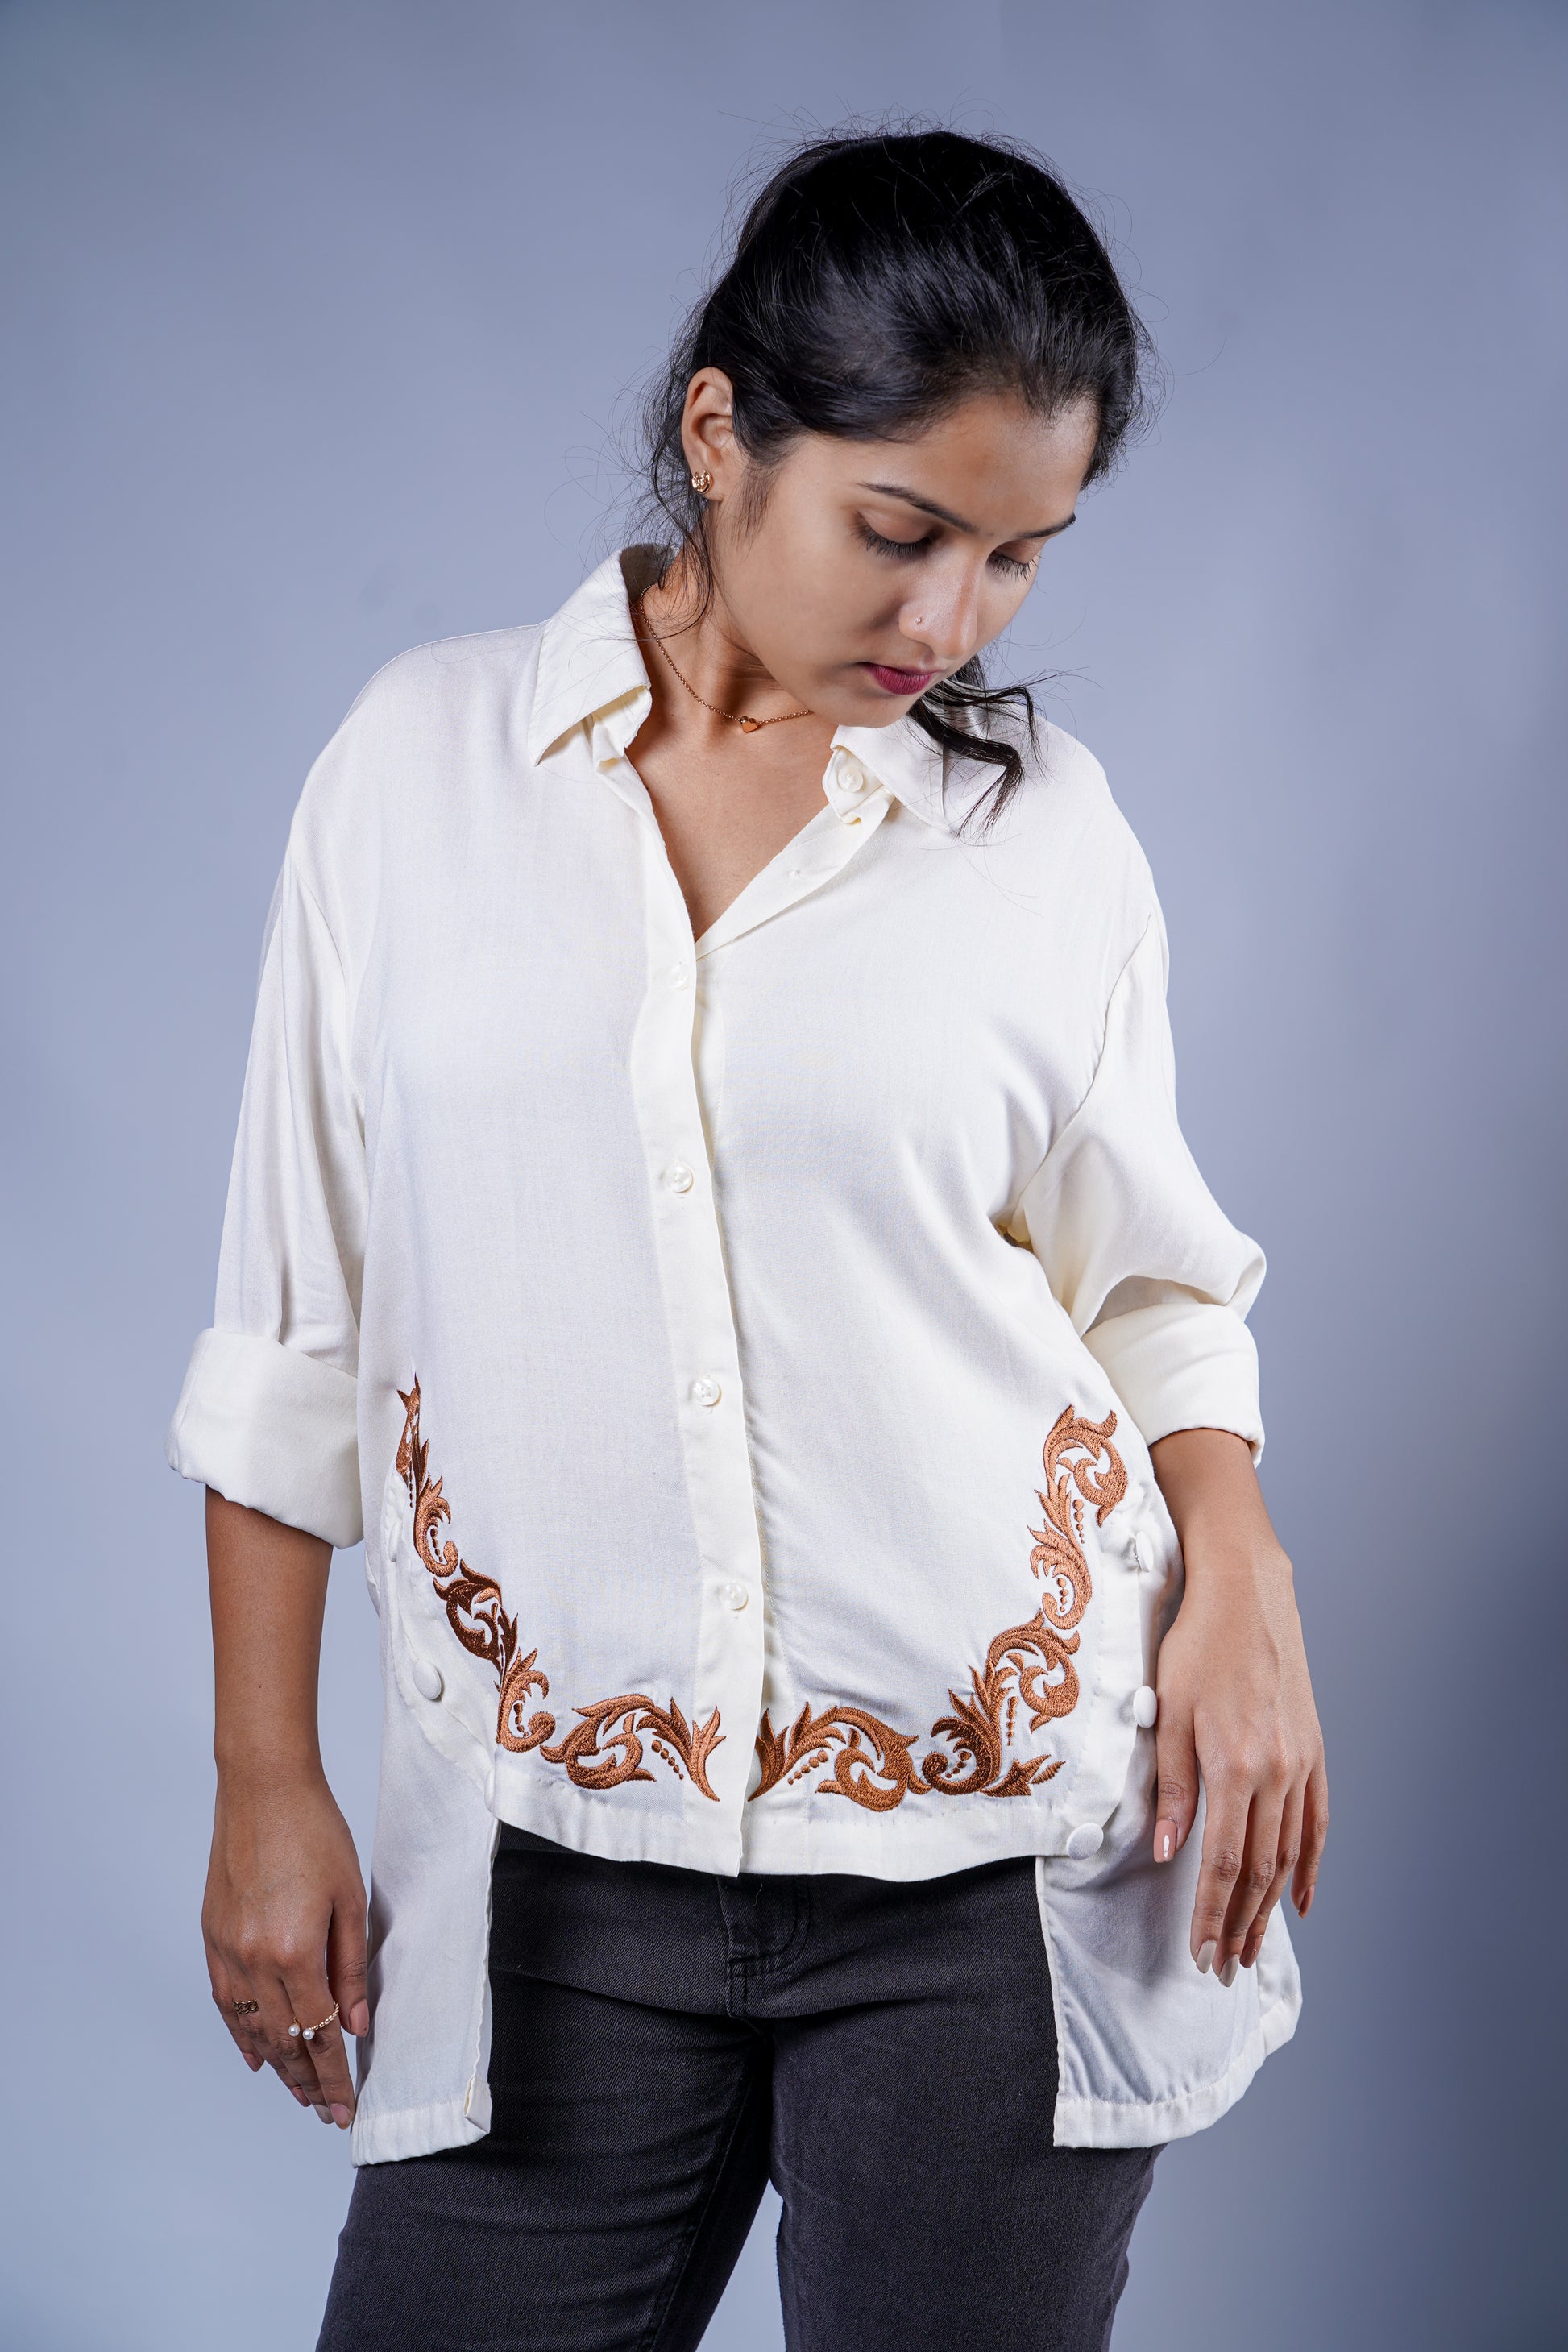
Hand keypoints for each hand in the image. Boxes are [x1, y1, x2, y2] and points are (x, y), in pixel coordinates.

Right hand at [204, 1768, 368, 2127]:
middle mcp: (254, 1960)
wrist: (263, 1786)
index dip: (335, 2075)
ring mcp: (227, 1950)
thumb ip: (351, 1968)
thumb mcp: (349, 1899)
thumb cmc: (315, 1831)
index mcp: (294, 1952)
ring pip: (251, 2029)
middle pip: (284, 2040)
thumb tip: (356, 2026)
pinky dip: (240, 2034)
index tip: (346, 2108)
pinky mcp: (212, 1937)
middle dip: (308, 2081)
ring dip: (276, 2065)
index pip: (320, 2034)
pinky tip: (255, 2056)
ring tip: (298, 2092)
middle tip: (325, 2111)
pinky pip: (225, 2002)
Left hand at [1148, 1428, 1327, 1980]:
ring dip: (1270, 1907)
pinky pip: (1317, 1821)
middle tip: (1225, 1967)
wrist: (1247, 1593)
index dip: (1212, 1915)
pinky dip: (1310, 1865)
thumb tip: (1169, 1852)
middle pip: (1260, 1871)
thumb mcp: (1167, 1713)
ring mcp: (1302, 1762)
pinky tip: (1299, 1899)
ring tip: (1253, 1947)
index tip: (1201, 1954)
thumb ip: (1173, 1788)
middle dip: (1240, 1925)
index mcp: (1235, 1765)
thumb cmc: (1196, 1646)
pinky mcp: (1314, 1749)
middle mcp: (1276, 1772)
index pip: (1222, 1863)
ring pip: (1289, 1854)